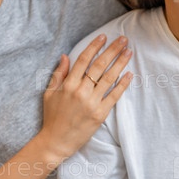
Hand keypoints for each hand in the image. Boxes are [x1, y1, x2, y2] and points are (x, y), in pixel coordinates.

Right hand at [38, 34, 132, 160]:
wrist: (56, 142)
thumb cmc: (52, 117)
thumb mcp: (49, 93)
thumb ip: (58, 74)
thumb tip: (66, 56)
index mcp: (68, 84)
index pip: (84, 59)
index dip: (94, 46)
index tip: (103, 36)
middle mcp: (80, 91)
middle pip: (99, 65)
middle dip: (112, 50)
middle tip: (123, 39)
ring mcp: (91, 103)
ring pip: (109, 78)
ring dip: (120, 63)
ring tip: (129, 52)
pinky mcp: (100, 114)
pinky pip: (114, 96)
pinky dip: (122, 84)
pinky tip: (129, 74)